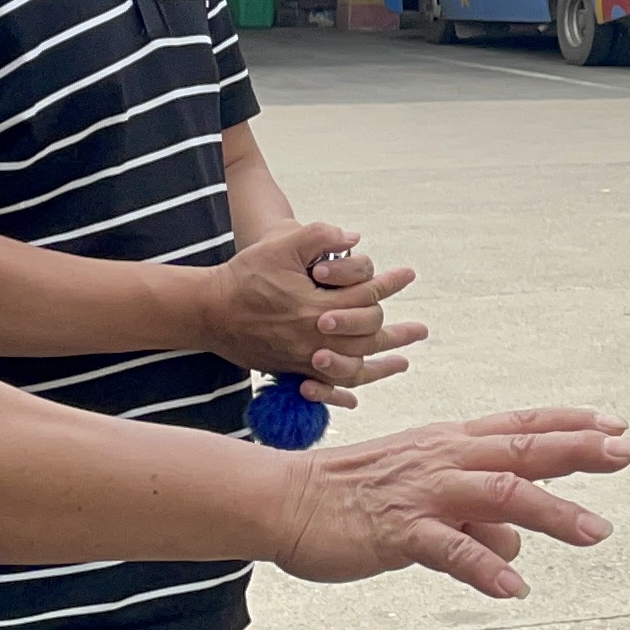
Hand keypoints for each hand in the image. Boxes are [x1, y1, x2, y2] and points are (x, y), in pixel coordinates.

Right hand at [207, 222, 426, 403]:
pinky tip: (358, 393)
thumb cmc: (245, 275)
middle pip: (368, 338)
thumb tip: (357, 240)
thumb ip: (320, 236)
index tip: (409, 274)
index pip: (367, 297)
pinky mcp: (290, 369)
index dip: (390, 283)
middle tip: (421, 330)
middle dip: (397, 331)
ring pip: (353, 367)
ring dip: (382, 364)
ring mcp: (303, 358)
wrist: (208, 311)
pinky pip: (326, 386)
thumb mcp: (282, 244)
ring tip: (403, 361)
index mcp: (318, 308)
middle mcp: (315, 339)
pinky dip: (346, 389)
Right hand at [272, 407, 629, 597]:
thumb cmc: (358, 496)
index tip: (615, 427)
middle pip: (522, 449)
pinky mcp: (399, 529)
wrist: (287, 501)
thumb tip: (519, 547)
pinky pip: (451, 549)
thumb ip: (477, 516)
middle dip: (578, 451)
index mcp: (451, 443)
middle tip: (625, 454)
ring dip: (553, 513)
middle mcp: (446, 458)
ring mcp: (425, 492)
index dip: (569, 424)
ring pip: (501, 495)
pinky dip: (485, 568)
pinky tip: (514, 589)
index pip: (520, 426)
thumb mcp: (425, 496)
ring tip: (597, 532)